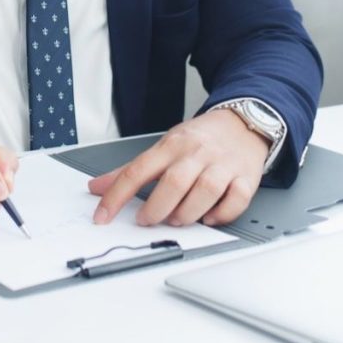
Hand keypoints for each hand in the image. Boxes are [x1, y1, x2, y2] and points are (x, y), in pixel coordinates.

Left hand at [88, 109, 268, 226]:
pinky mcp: (245, 177)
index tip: (103, 216)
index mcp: (171, 146)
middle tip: (147, 220)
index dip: (117, 196)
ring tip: (177, 220)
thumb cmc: (198, 139)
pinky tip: (209, 218)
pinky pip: (237, 199)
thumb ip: (130, 170)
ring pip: (206, 190)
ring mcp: (222, 165)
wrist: (241, 122)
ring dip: (188, 212)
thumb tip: (96, 187)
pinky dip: (222, 213)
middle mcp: (196, 154)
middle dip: (157, 207)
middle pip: (174, 182)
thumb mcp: (162, 146)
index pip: (137, 170)